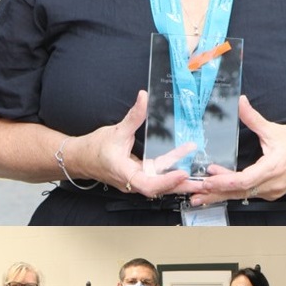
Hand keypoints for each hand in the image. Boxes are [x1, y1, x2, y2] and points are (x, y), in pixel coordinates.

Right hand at [67, 90, 198, 197]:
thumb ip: (133, 116)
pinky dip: (173, 173)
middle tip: (205, 184)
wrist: (80, 158)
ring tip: (203, 178)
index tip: (182, 173)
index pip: (147, 184)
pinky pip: (159, 177)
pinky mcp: (140, 176)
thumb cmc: (94, 148)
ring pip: (162, 184)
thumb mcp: (116, 131)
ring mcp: (136, 180)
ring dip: (181, 181)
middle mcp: (132, 181)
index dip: (166, 181)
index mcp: (124, 172)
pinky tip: (188, 168)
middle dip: (183, 186)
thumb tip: (143, 97)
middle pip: (161, 188)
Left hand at [195, 96, 285, 204]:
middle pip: (239, 192)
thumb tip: (240, 102)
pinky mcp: (270, 193)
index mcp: (273, 168)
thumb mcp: (274, 130)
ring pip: (241, 195)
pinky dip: (231, 193)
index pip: (245, 180)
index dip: (224, 181)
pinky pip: (247, 195)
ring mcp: (272, 191)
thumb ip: (253, 118)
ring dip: (219, 195)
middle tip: (193, 192)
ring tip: (198, 197)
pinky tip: (215, 192)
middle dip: (214, 193)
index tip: (208, 179)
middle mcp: (272, 184)